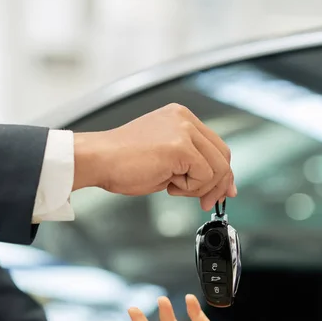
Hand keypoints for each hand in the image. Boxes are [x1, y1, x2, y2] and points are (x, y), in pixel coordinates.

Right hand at [73, 103, 235, 210]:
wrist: (98, 160)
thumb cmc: (122, 162)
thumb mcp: (165, 158)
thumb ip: (191, 163)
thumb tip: (218, 184)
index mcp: (181, 117)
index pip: (216, 146)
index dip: (222, 173)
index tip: (222, 192)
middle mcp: (185, 119)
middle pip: (223, 156)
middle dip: (218, 185)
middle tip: (206, 203)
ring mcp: (184, 130)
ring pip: (217, 168)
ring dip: (199, 187)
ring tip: (173, 186)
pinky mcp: (181, 147)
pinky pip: (204, 175)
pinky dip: (190, 188)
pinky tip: (168, 184)